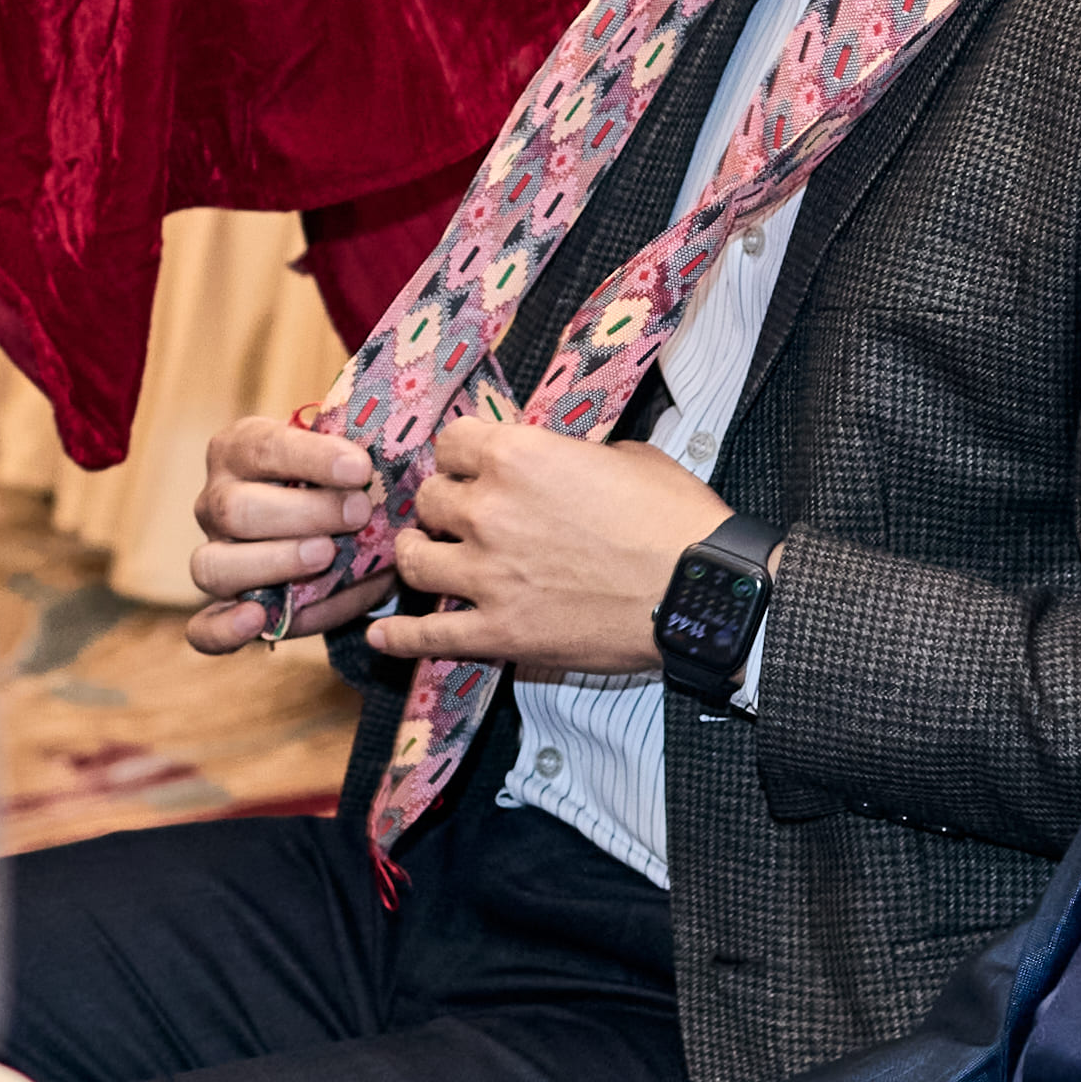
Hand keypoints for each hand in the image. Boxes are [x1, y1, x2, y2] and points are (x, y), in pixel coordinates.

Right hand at [181, 412, 386, 649]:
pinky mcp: (222, 608)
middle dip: (303, 512)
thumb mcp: (343, 459)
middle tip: (358, 514)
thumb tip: (400, 458)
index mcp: (239, 450)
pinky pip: (204, 628)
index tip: (360, 469)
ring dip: (274, 562)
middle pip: (236, 509)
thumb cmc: (338, 481)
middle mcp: (215, 502)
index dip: (311, 458)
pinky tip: (254, 620)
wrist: (329, 524)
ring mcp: (213, 556)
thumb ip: (359, 459)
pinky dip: (224, 629)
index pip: (264, 448)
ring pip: (215, 565)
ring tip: (325, 555)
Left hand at [371, 420, 729, 680]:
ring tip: (425, 558)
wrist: (698, 589)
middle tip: (461, 517)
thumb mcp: (624, 456)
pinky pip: (429, 636)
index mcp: (518, 455)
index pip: (452, 443)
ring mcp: (488, 575)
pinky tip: (382, 638)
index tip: (473, 468)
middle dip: (444, 505)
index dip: (463, 456)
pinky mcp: (498, 631)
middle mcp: (489, 510)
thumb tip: (556, 465)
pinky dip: (400, 639)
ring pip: (414, 560)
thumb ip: (570, 456)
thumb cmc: (673, 518)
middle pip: (429, 499)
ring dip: (418, 556)